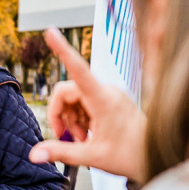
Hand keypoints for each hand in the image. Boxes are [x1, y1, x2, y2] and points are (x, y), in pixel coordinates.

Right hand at [29, 27, 147, 182]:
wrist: (154, 157)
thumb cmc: (130, 156)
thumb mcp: (92, 157)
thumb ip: (61, 153)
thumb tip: (34, 155)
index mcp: (104, 100)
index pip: (78, 69)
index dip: (62, 50)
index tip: (51, 32)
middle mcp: (107, 90)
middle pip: (67, 91)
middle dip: (61, 114)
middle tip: (67, 138)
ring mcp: (109, 93)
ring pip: (74, 98)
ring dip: (71, 119)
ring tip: (83, 138)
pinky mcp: (111, 98)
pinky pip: (84, 102)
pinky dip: (80, 118)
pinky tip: (89, 133)